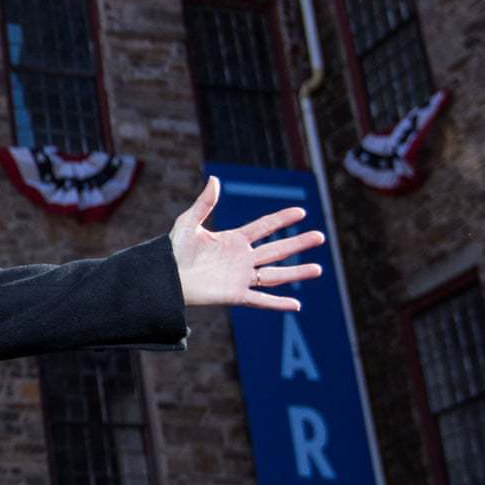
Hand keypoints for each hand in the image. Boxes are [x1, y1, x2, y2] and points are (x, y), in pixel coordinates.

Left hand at [168, 176, 324, 309]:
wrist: (164, 276)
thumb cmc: (173, 250)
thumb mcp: (188, 223)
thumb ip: (204, 203)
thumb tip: (215, 179)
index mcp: (233, 239)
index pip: (264, 227)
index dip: (281, 219)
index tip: (301, 212)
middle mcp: (242, 258)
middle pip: (276, 250)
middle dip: (298, 244)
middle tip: (320, 236)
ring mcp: (240, 277)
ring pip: (275, 275)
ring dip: (297, 273)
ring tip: (318, 269)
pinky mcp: (235, 295)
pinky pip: (261, 300)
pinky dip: (278, 304)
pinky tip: (296, 305)